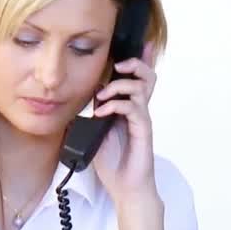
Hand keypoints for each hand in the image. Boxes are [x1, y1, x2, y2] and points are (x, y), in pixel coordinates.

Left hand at [91, 41, 158, 204]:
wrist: (125, 186)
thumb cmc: (113, 161)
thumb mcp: (95, 132)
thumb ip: (92, 114)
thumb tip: (83, 100)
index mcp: (128, 108)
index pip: (137, 78)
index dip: (139, 60)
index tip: (138, 42)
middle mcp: (138, 110)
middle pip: (147, 76)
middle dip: (134, 64)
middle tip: (117, 66)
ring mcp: (142, 119)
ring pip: (142, 87)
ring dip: (119, 85)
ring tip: (102, 95)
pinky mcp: (143, 130)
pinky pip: (134, 108)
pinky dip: (115, 105)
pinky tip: (101, 113)